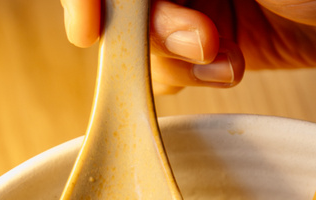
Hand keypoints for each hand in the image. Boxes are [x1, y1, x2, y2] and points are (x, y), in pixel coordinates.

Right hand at [61, 0, 315, 92]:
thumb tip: (129, 5)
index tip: (89, 29)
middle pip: (124, 3)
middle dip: (148, 28)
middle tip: (199, 41)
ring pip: (140, 35)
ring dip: (174, 55)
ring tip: (226, 58)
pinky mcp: (215, 34)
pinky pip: (168, 65)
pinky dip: (186, 76)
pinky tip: (226, 69)